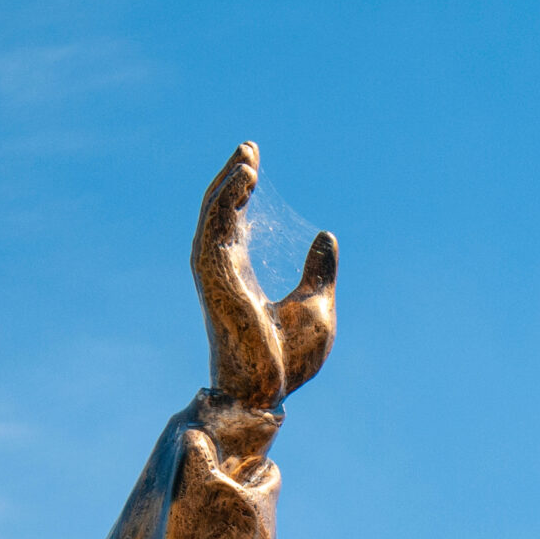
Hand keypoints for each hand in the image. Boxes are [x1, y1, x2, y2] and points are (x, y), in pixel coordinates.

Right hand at [193, 142, 337, 410]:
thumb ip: (317, 271)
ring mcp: (215, 274)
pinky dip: (226, 200)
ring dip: (227, 184)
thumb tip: (326, 237)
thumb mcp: (316, 305)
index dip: (240, 192)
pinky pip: (215, 229)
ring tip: (247, 157)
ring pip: (213, 216)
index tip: (254, 163)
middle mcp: (222, 272)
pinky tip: (244, 179)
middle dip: (231, 180)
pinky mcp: (215, 278)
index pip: (233, 224)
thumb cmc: (289, 360)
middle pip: (219, 214)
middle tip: (249, 148)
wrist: (272, 389)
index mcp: (240, 278)